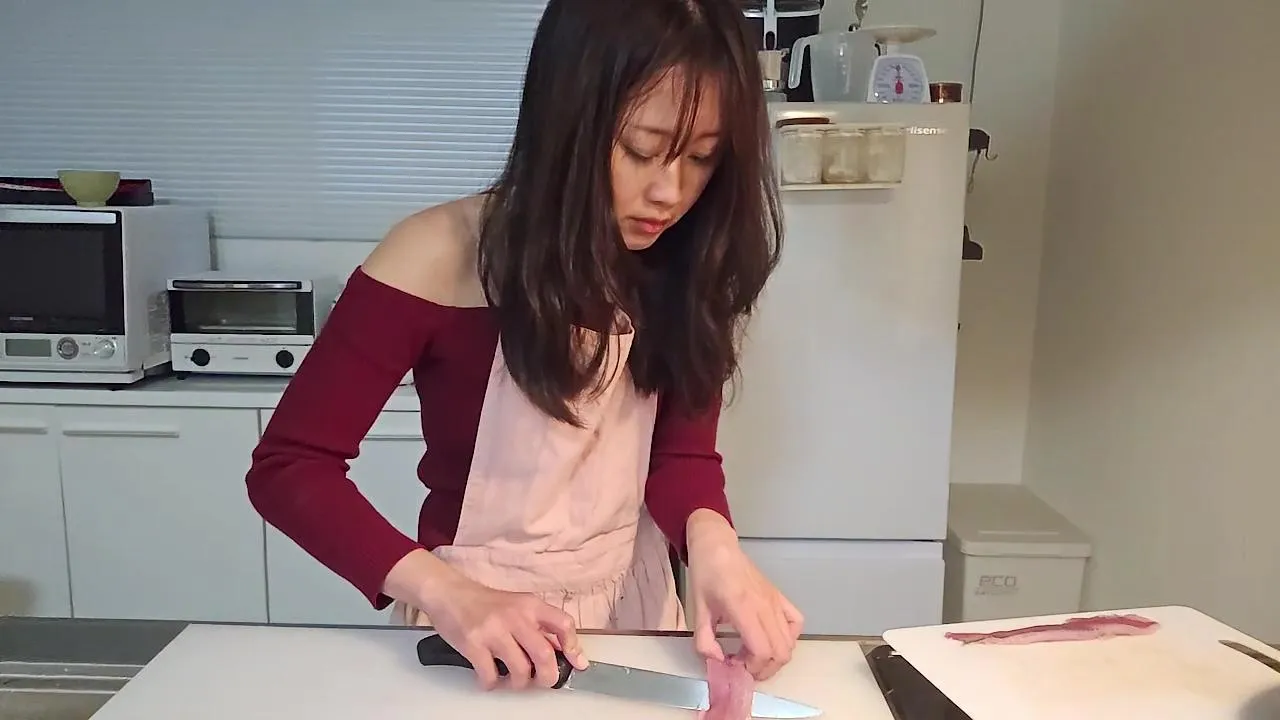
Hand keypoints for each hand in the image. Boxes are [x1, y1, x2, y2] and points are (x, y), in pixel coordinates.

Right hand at [417, 562, 588, 690]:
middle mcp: (515, 617)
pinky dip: (492, 684)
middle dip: (548, 677)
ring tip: (513, 681)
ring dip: (519, 684)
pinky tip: (490, 679)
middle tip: (542, 682)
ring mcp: (493, 631)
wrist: (449, 593)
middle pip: (544, 655)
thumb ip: (538, 626)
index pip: (563, 624)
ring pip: (520, 670)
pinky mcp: (473, 644)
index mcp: (530, 605)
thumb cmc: (484, 603)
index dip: (574, 646)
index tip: (577, 663)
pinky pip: (490, 675)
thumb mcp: (517, 606)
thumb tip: (562, 650)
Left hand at [685, 510, 803, 680]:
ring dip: (774, 657)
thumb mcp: (697, 610)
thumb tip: (718, 662)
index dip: (751, 668)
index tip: (735, 667)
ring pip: (790, 642)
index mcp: (743, 608)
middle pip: (781, 652)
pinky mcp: (780, 597)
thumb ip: (704, 641)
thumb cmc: (706, 576)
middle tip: (744, 667)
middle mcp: (765, 606)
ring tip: (754, 655)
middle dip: (764, 669)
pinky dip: (789, 638)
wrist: (718, 548)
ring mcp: (776, 601)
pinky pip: (797, 623)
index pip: (762, 650)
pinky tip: (771, 638)